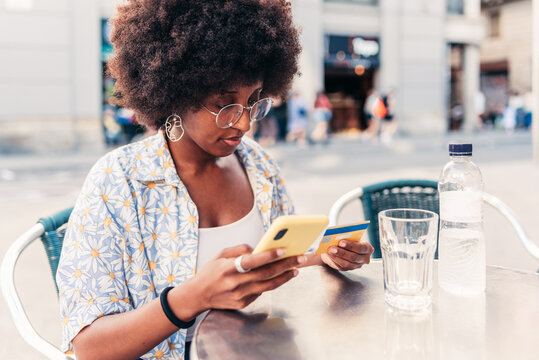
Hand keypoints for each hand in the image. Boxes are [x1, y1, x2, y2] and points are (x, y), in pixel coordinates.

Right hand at [189, 244, 304, 313]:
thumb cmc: (210, 272)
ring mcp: (239, 296)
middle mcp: (234, 283)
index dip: (269, 255)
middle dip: (285, 265)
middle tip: (300, 258)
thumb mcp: (220, 254)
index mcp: (228, 268)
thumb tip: (259, 248)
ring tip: (295, 269)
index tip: (284, 249)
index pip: (252, 261)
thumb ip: (240, 249)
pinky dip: (271, 284)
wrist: (197, 296)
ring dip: (284, 277)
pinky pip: (261, 293)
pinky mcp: (242, 304)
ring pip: (267, 286)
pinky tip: (280, 277)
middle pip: (265, 274)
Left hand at [321, 241, 373, 270]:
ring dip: (337, 257)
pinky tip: (328, 255)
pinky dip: (334, 260)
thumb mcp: (349, 236)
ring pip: (347, 264)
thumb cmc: (348, 239)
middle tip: (332, 248)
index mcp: (367, 248)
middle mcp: (364, 258)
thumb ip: (346, 237)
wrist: (342, 246)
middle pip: (354, 257)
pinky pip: (341, 267)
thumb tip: (337, 237)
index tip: (341, 242)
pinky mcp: (348, 269)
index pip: (361, 248)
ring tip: (329, 251)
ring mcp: (356, 265)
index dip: (351, 245)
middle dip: (342, 253)